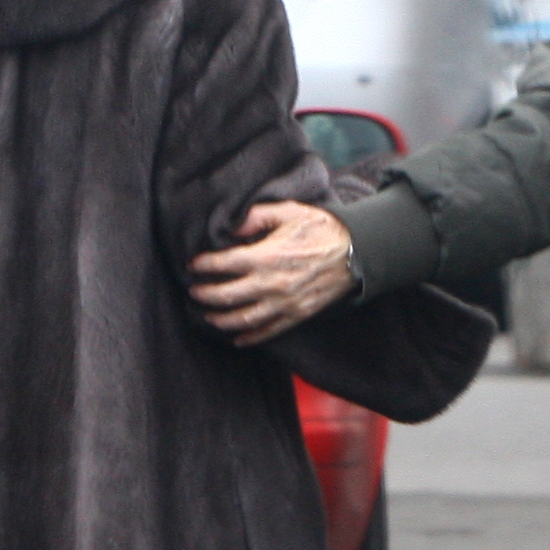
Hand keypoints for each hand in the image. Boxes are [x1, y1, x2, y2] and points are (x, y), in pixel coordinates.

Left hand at [191, 200, 355, 345]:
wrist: (356, 252)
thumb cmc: (321, 229)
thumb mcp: (288, 212)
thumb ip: (256, 216)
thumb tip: (231, 227)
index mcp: (266, 256)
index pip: (223, 264)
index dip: (203, 265)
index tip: (193, 265)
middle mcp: (271, 284)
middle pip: (226, 296)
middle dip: (205, 295)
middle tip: (194, 292)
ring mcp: (284, 303)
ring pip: (243, 319)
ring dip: (221, 319)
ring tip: (208, 315)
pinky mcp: (297, 314)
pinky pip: (268, 331)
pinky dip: (250, 337)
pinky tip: (237, 337)